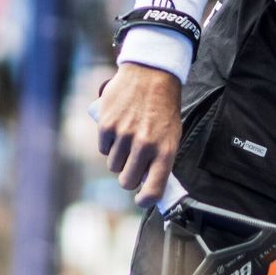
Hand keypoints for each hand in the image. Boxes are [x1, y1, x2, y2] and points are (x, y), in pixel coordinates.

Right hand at [93, 63, 182, 204]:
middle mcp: (144, 145)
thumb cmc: (163, 108)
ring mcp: (124, 135)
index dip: (145, 200)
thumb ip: (160, 160)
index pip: (153, 190)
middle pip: (126, 181)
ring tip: (128, 141)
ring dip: (119, 159)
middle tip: (133, 164)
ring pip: (113, 166)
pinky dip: (108, 144)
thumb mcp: (172, 135)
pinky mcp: (107, 125)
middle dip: (128, 177)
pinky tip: (117, 130)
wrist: (151, 74)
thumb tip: (147, 184)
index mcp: (164, 151)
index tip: (141, 199)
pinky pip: (103, 149)